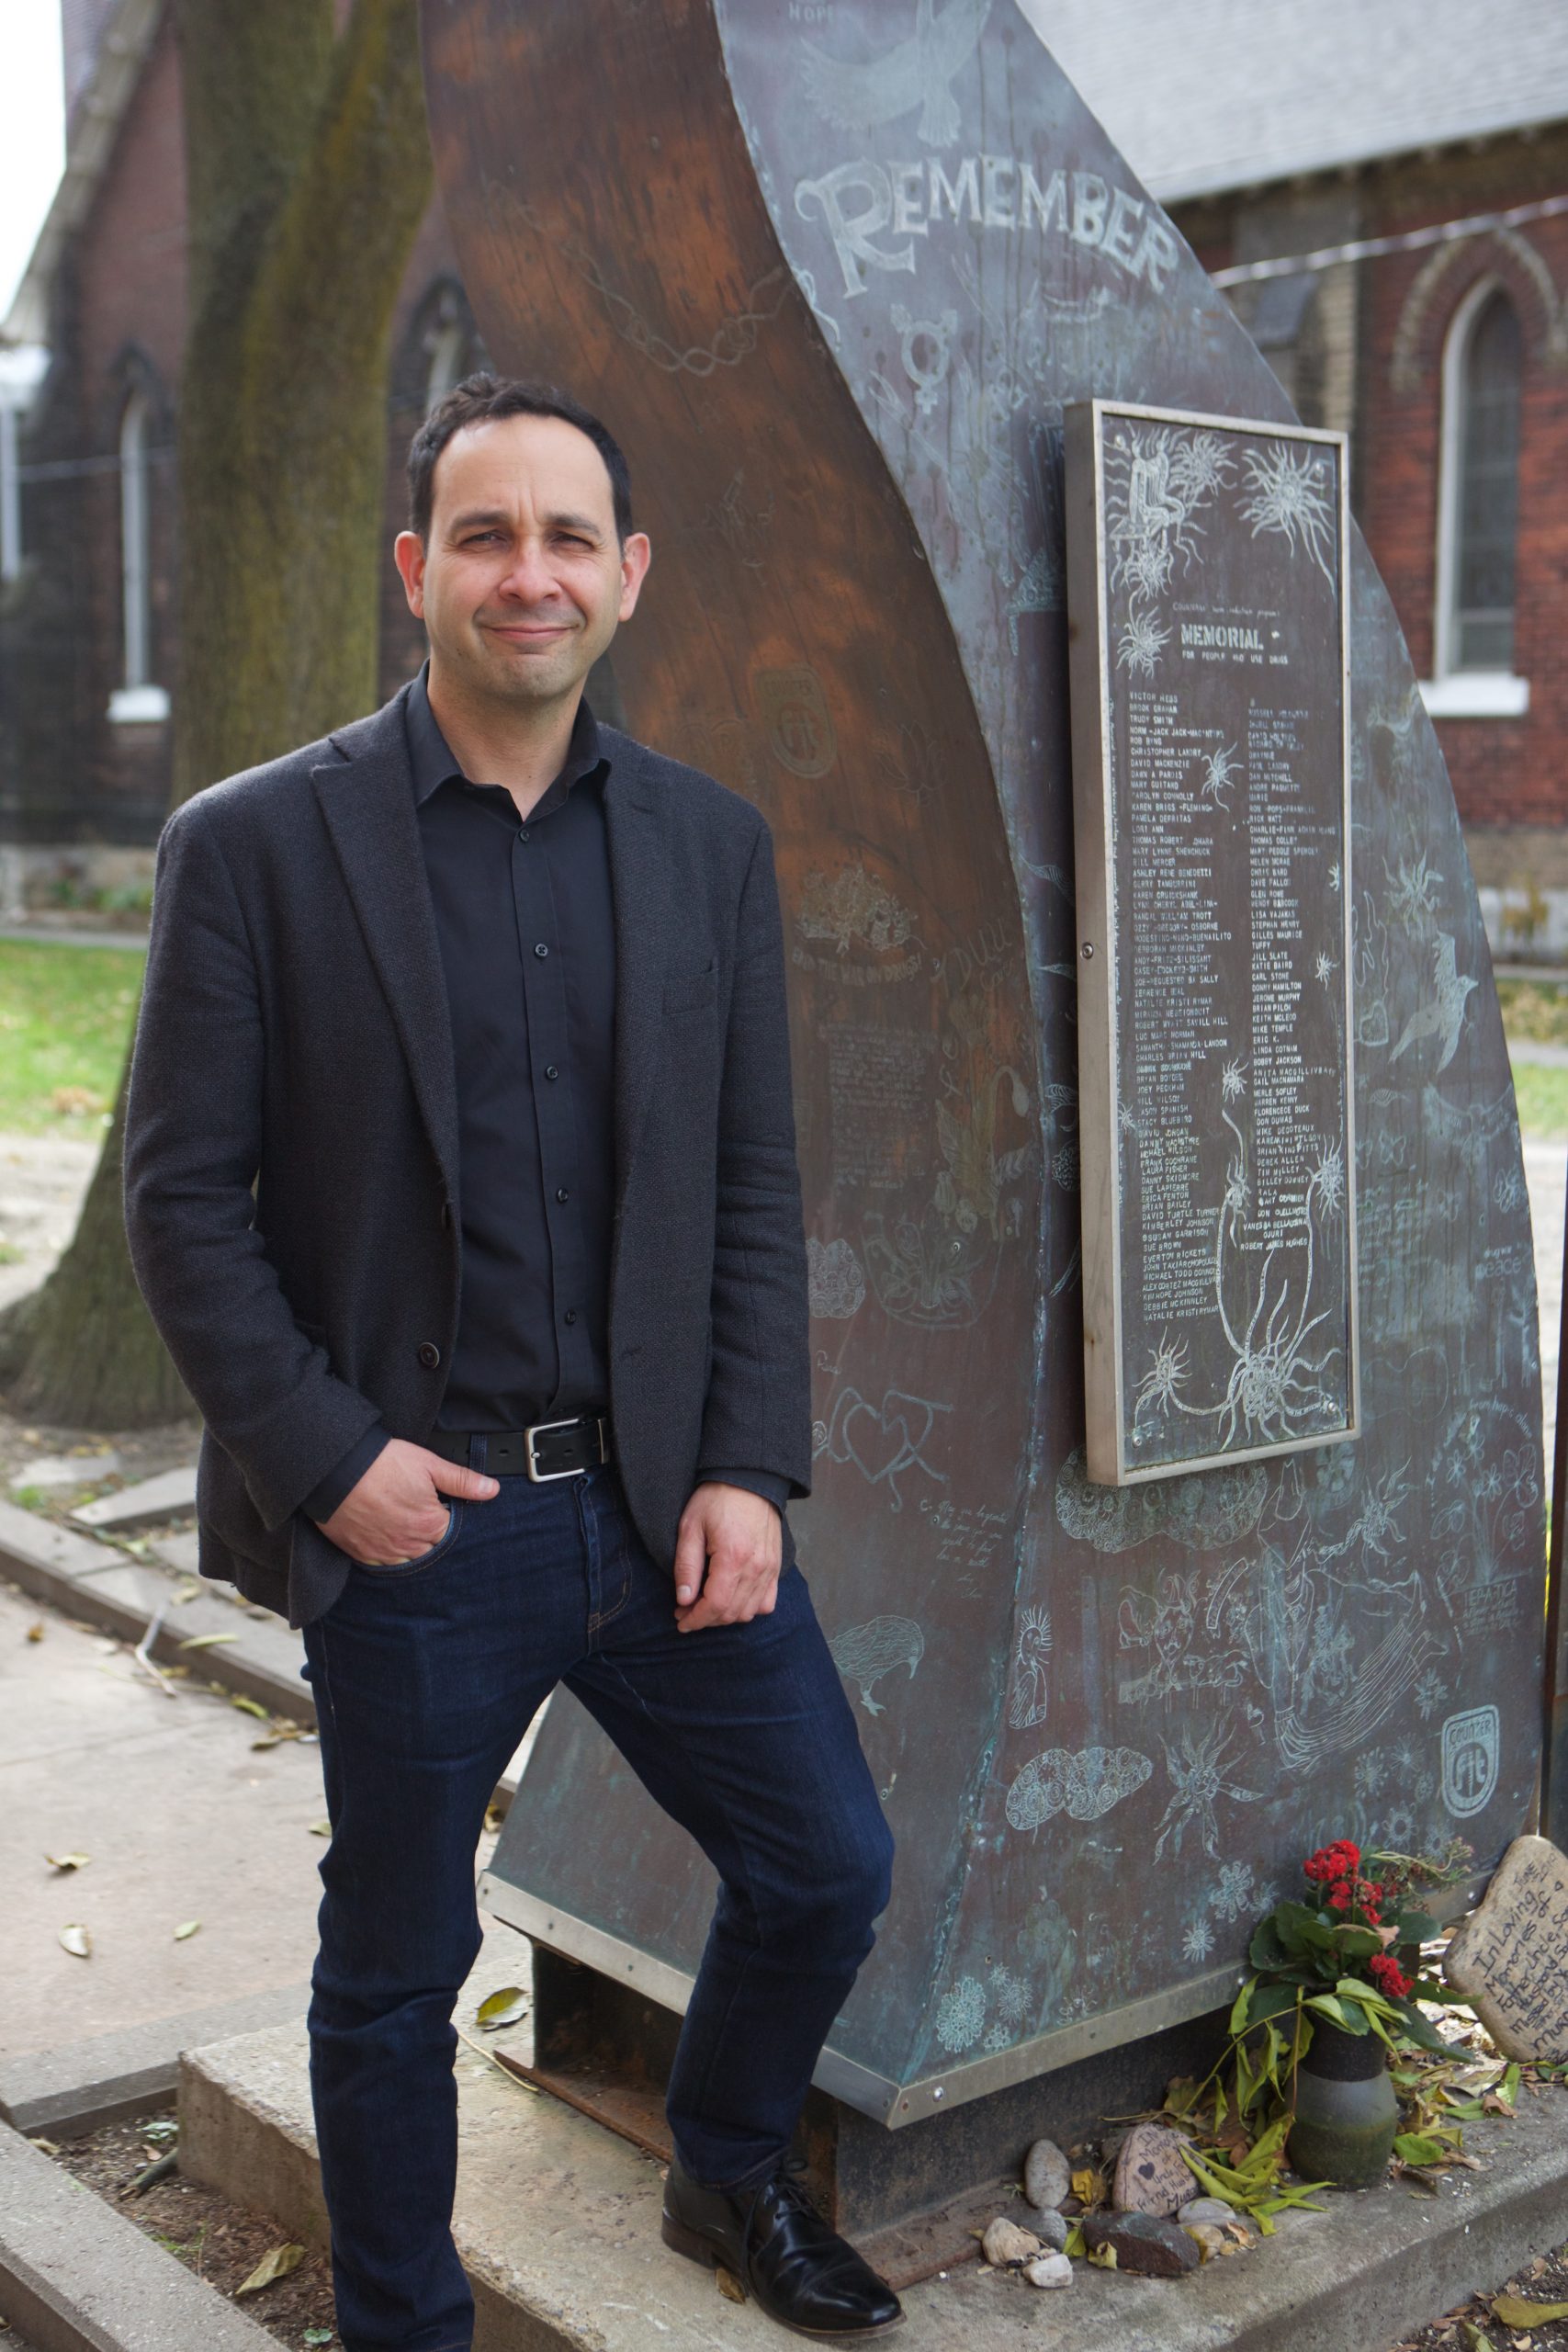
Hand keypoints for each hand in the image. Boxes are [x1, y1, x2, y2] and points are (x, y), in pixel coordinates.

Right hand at [318, 1437, 498, 1565]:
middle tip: (423, 1518)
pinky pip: (381, 1565)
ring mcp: (383, 1552)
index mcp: (430, 1524)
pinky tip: (387, 1540)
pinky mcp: (361, 1553)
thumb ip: (461, 1480)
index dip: (449, 1520)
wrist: (336, 1468)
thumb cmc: (381, 1463)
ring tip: (406, 1529)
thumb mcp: (428, 1464)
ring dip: (412, 1550)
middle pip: (432, 1551)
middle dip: (433, 1538)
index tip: (442, 1508)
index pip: (452, 1534)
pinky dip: (388, 1556)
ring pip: (408, 1562)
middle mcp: (409, 1544)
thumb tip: (491, 1490)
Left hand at [672, 1482, 781, 1632]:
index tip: (680, 1620)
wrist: (749, 1479)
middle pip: (731, 1612)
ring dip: (726, 1616)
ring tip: (706, 1606)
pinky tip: (733, 1600)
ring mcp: (769, 1568)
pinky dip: (750, 1608)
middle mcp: (756, 1567)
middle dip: (706, 1619)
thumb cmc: (717, 1499)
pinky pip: (767, 1602)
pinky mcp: (776, 1566)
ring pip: (749, 1611)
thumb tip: (684, 1599)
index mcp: (733, 1557)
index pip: (715, 1605)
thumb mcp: (690, 1527)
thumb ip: (687, 1566)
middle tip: (686, 1612)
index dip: (696, 1619)